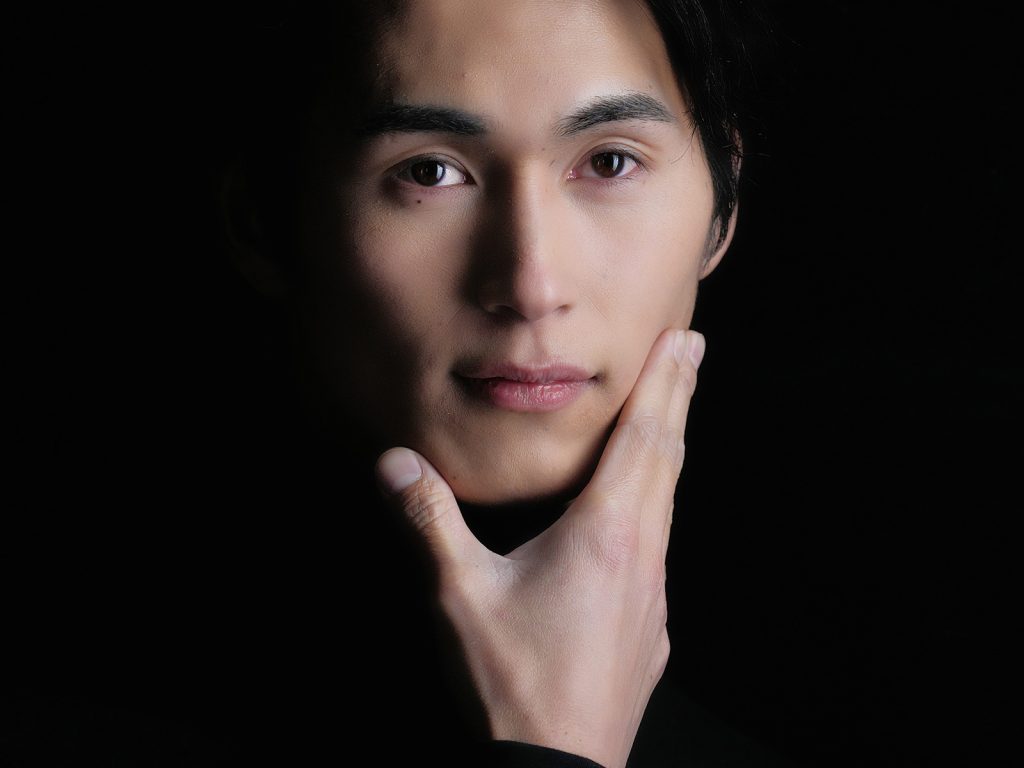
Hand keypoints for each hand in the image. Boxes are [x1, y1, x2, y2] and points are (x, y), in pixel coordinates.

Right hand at [375, 328, 704, 767]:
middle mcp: (642, 559)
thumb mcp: (460, 599)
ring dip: (670, 454)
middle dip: (679, 400)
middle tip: (694, 353)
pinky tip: (638, 523)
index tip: (684, 342)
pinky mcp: (650, 632)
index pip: (641, 442)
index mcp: (603, 537)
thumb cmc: (512, 687)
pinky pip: (659, 552)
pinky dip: (656, 510)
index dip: (663, 386)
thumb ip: (429, 522)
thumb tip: (396, 461)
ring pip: (668, 507)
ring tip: (671, 422)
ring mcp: (653, 598)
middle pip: (667, 462)